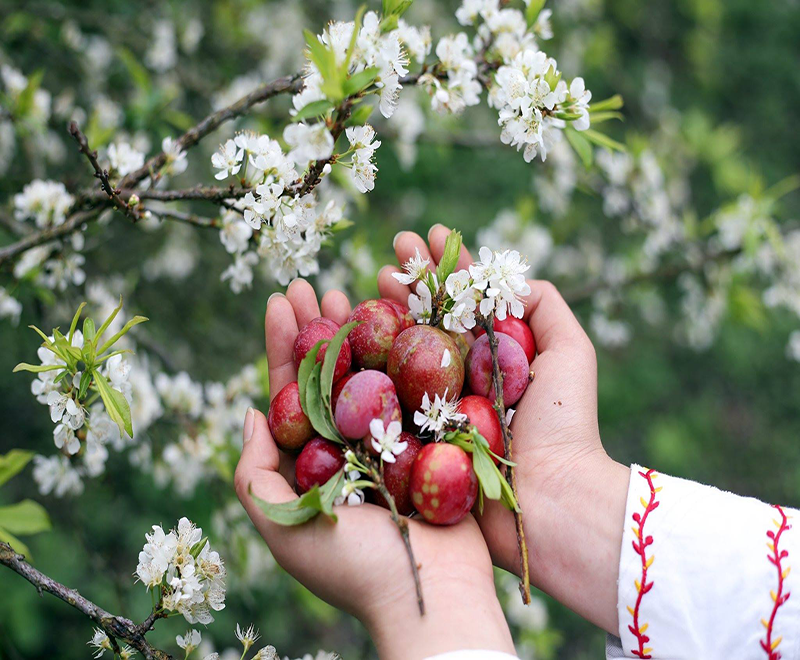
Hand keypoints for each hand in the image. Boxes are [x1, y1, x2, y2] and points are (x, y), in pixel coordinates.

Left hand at [234, 280, 515, 659]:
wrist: (432, 594)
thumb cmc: (354, 568)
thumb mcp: (282, 528)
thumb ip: (254, 475)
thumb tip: (249, 413)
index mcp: (313, 463)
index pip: (290, 393)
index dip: (281, 346)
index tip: (279, 301)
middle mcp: (351, 446)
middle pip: (329, 375)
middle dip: (317, 329)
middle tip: (310, 285)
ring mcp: (394, 440)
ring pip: (373, 374)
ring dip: (361, 331)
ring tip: (349, 292)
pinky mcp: (434, 438)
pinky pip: (417, 386)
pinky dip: (407, 351)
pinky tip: (400, 316)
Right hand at [379, 226, 629, 634]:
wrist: (550, 501)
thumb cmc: (564, 425)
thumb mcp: (570, 353)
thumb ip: (546, 307)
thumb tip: (512, 277)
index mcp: (490, 357)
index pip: (460, 302)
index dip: (442, 268)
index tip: (424, 236)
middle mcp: (457, 378)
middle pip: (424, 321)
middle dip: (405, 283)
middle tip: (387, 253)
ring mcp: (432, 408)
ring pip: (397, 354)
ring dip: (376, 318)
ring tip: (360, 284)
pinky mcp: (411, 438)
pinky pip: (380, 398)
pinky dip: (360, 369)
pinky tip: (345, 338)